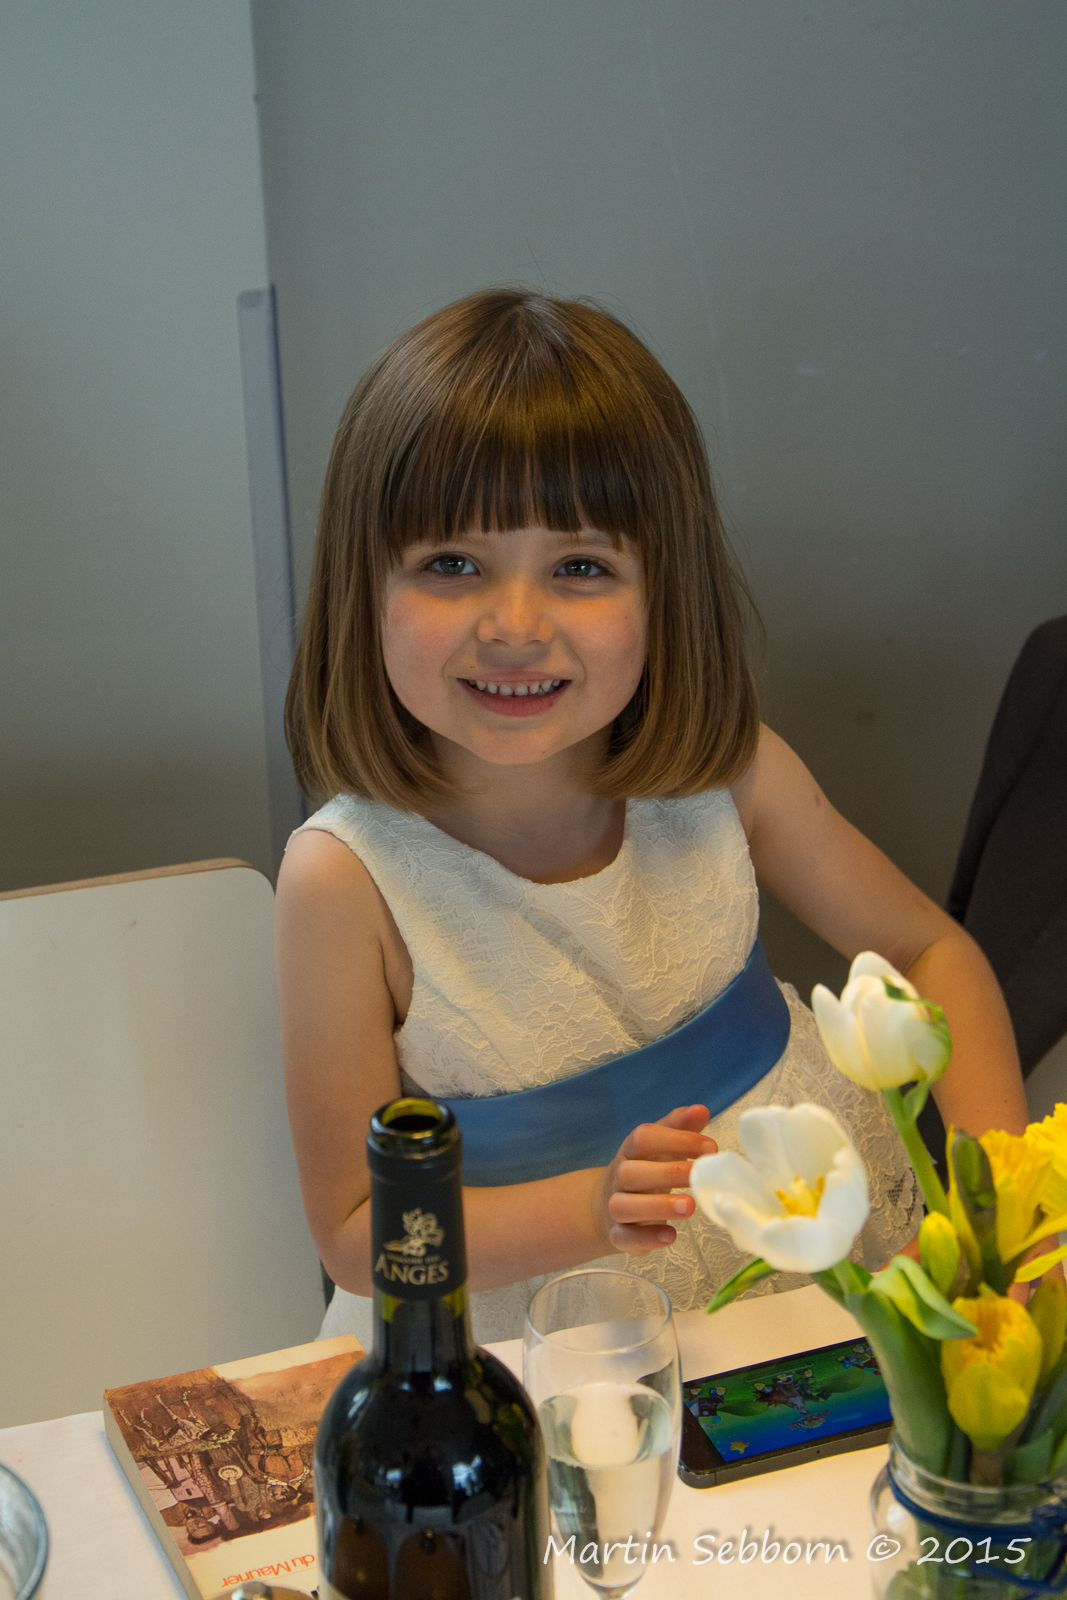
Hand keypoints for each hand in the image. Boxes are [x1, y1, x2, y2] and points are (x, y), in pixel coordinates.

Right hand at [594, 1105, 716, 1256]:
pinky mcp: (617, 1235)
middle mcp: (618, 1177)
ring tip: (690, 1206)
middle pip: (630, 1172)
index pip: (643, 1138)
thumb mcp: (659, 1148)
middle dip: (667, 1172)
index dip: (676, 1140)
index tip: (710, 1147)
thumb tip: (700, 1109)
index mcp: (630, 1152)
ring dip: (657, 1206)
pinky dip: (646, 1238)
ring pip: (624, 1205)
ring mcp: (614, 1207)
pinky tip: (671, 1236)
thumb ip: (679, 1129)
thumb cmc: (644, 1171)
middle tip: (699, 1176)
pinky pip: (624, 1238)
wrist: (604, 1206)